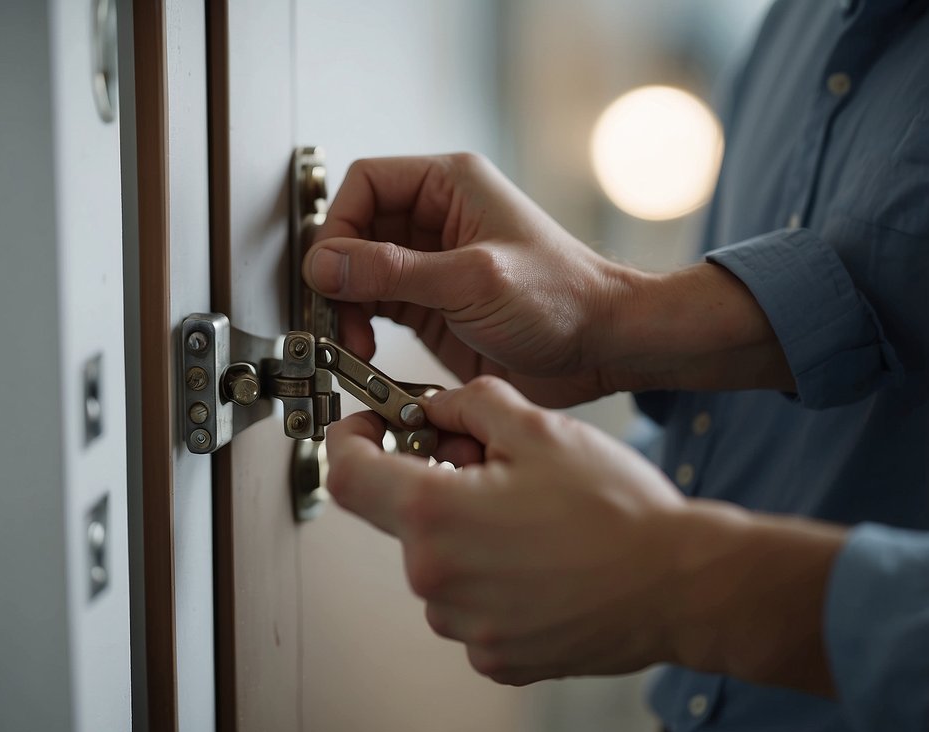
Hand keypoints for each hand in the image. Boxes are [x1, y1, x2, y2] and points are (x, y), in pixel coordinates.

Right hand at [303, 153, 631, 407]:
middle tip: (333, 312)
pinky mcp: (431, 307)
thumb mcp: (472, 279)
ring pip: (360, 273)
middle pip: (355, 231)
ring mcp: (431, 264)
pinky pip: (376, 308)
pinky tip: (364, 350)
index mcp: (450, 186)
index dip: (339, 224)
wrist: (601, 348)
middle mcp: (436, 220)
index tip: (329, 270)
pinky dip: (361, 328)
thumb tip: (326, 265)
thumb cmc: (563, 298)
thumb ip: (394, 272)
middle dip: (337, 274)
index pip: (367, 184)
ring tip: (351, 340)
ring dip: (345, 306)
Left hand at [325, 376, 841, 692]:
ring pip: (438, 565)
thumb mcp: (538, 428)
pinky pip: (471, 609)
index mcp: (433, 514)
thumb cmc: (616, 509)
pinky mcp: (494, 658)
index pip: (346, 473)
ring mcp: (463, 627)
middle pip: (402, 518)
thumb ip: (470, 404)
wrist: (682, 586)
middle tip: (491, 468)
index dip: (349, 441)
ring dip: (467, 538)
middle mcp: (434, 578)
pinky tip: (544, 568)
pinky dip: (493, 584)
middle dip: (434, 485)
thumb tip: (434, 406)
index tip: (370, 430)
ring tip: (532, 524)